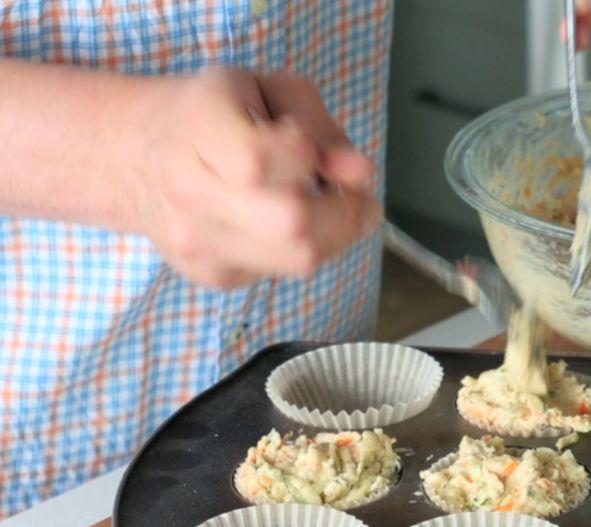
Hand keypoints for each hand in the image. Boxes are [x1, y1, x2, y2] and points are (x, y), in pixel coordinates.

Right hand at [127, 68, 379, 289]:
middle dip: (343, 211)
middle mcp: (189, 190)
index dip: (306, 154)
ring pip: (298, 259)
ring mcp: (197, 240)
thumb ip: (321, 126)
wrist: (132, 156)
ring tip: (328, 209)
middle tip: (354, 196)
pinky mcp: (211, 274)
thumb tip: (361, 174)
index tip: (308, 147)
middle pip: (292, 223)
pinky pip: (283, 271)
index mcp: (198, 126)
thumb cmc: (213, 113)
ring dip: (334, 236)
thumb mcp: (266, 90)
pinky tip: (286, 225)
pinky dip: (302, 249)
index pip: (264, 158)